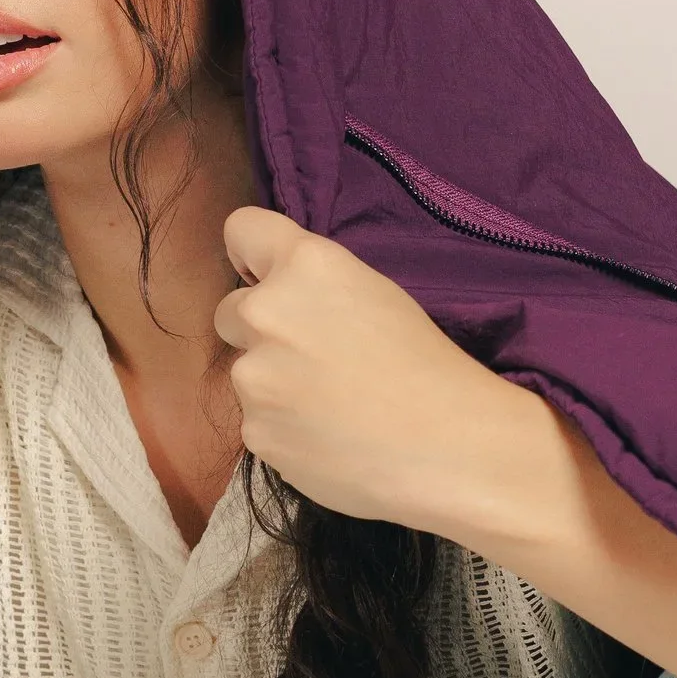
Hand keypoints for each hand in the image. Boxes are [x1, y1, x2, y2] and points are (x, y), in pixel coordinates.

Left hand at [214, 207, 559, 536]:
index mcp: (303, 265)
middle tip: (314, 355)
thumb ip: (314, 286)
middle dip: (259, 329)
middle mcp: (264, 312)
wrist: (446, 447)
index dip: (254, 257)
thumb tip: (279, 299)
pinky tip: (329, 440)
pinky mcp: (255, 432)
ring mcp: (253, 377)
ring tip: (333, 408)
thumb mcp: (375, 294)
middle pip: (230, 311)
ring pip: (246, 373)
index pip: (242, 230)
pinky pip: (259, 422)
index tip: (265, 277)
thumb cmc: (428, 365)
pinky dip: (285, 430)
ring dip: (274, 386)